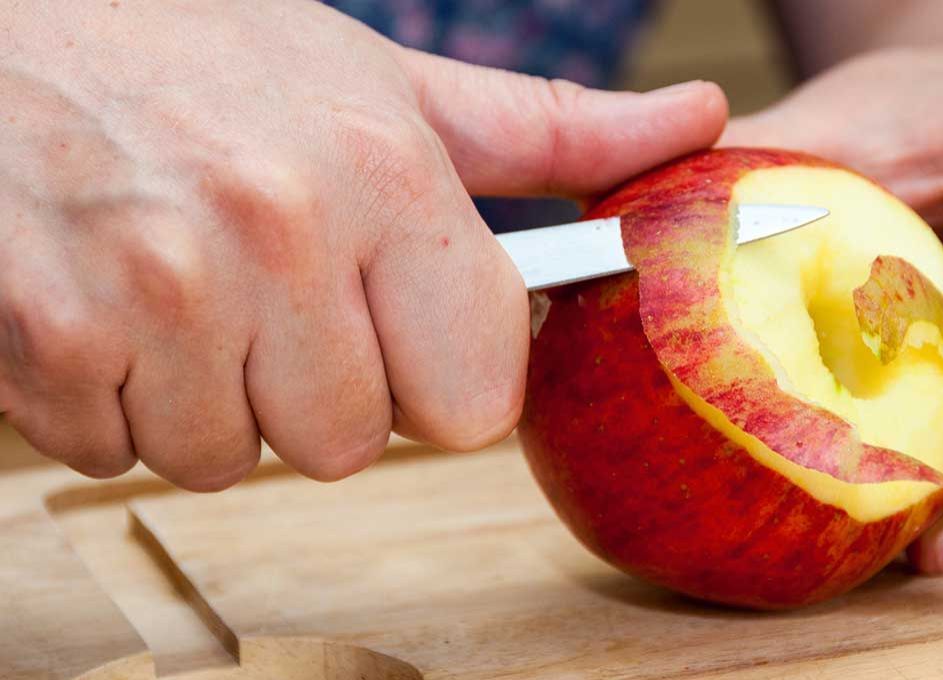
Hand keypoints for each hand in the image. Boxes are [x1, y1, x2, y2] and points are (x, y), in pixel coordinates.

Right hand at [0, 0, 726, 489]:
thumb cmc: (196, 55)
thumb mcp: (380, 81)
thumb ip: (551, 130)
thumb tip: (698, 120)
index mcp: (386, 174)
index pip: (475, 402)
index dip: (434, 375)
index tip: (391, 324)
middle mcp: (278, 231)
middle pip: (350, 444)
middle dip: (312, 387)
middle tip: (261, 288)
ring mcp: (155, 290)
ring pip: (230, 461)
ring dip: (206, 395)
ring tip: (173, 282)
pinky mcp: (48, 342)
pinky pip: (119, 453)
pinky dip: (111, 399)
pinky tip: (101, 301)